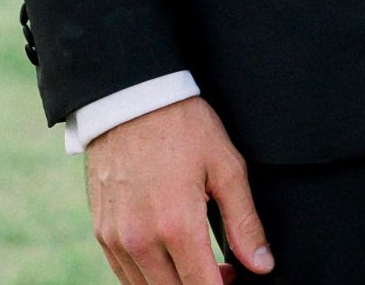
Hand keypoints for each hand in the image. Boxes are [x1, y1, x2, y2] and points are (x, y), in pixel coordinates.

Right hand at [85, 95, 272, 284]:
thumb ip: (244, 221)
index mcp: (177, 226)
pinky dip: (149, 276)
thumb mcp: (225, 164)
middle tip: (223, 270)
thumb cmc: (181, 125)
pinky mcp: (102, 234)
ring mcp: (117, 240)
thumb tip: (262, 264)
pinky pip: (125, 275)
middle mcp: (142, 241)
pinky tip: (168, 254)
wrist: (130, 98)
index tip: (234, 278)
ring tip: (197, 260)